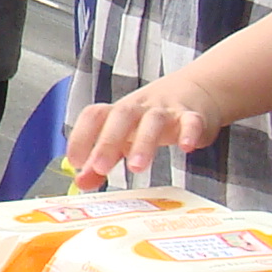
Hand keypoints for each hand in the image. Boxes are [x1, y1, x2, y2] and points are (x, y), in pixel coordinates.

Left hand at [64, 72, 229, 186]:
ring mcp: (167, 111)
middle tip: (101, 168)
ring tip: (137, 168)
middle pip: (121, 116)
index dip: (81, 135)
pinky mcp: (194, 116)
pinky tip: (186, 148)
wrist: (195, 89)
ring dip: (144, 142)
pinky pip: (191, 121)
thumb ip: (102, 161)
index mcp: (119, 113)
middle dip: (108, 142)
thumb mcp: (124, 137)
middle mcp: (140, 108)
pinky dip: (189, 132)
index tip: (75, 160)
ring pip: (154, 120)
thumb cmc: (150, 119)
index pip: (94, 115)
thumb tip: (80, 182)